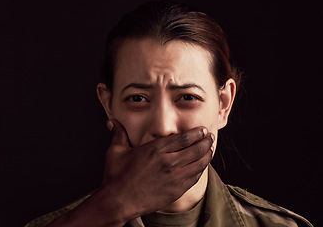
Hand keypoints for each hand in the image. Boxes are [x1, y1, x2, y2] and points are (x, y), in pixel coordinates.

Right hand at [46, 119, 213, 226]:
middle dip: (205, 142)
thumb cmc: (116, 176)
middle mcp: (168, 162)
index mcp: (155, 149)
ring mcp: (173, 177)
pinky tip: (202, 166)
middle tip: (210, 137)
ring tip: (211, 149)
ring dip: (207, 155)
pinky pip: (194, 178)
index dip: (196, 133)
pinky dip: (201, 170)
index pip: (183, 138)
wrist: (118, 201)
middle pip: (195, 149)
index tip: (202, 130)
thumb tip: (111, 121)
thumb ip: (118, 134)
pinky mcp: (175, 191)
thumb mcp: (115, 151)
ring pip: (198, 164)